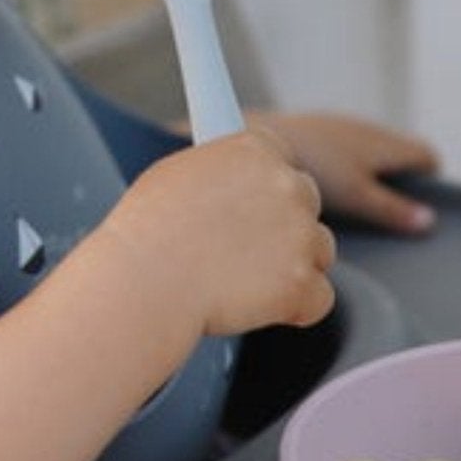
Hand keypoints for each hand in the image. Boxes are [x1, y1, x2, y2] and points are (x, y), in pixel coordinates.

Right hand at [102, 127, 336, 337]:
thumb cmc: (145, 232)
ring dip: (292, 268)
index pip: (285, 160)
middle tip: (247, 253)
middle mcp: (287, 185)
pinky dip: (296, 310)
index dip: (270, 190)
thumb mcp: (177, 177)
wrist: (141, 282)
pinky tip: (257, 309)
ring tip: (244, 285)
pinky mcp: (302, 282)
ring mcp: (300, 235)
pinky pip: (319, 299)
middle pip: (308, 204)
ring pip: (319, 252)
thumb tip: (233, 186)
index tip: (259, 208)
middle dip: (286, 229)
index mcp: (256, 150)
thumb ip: (221, 175)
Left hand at [254, 111, 440, 234]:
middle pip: (398, 154)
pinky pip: (341, 153)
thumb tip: (429, 221)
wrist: (253, 135)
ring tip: (355, 207)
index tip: (426, 206)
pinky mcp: (312, 134)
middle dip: (401, 181)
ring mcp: (338, 129)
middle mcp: (365, 130)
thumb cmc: (309, 165)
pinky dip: (342, 171)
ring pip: (368, 153)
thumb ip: (393, 209)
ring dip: (370, 176)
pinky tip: (321, 191)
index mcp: (384, 143)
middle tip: (393, 215)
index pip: (425, 156)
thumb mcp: (357, 196)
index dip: (431, 181)